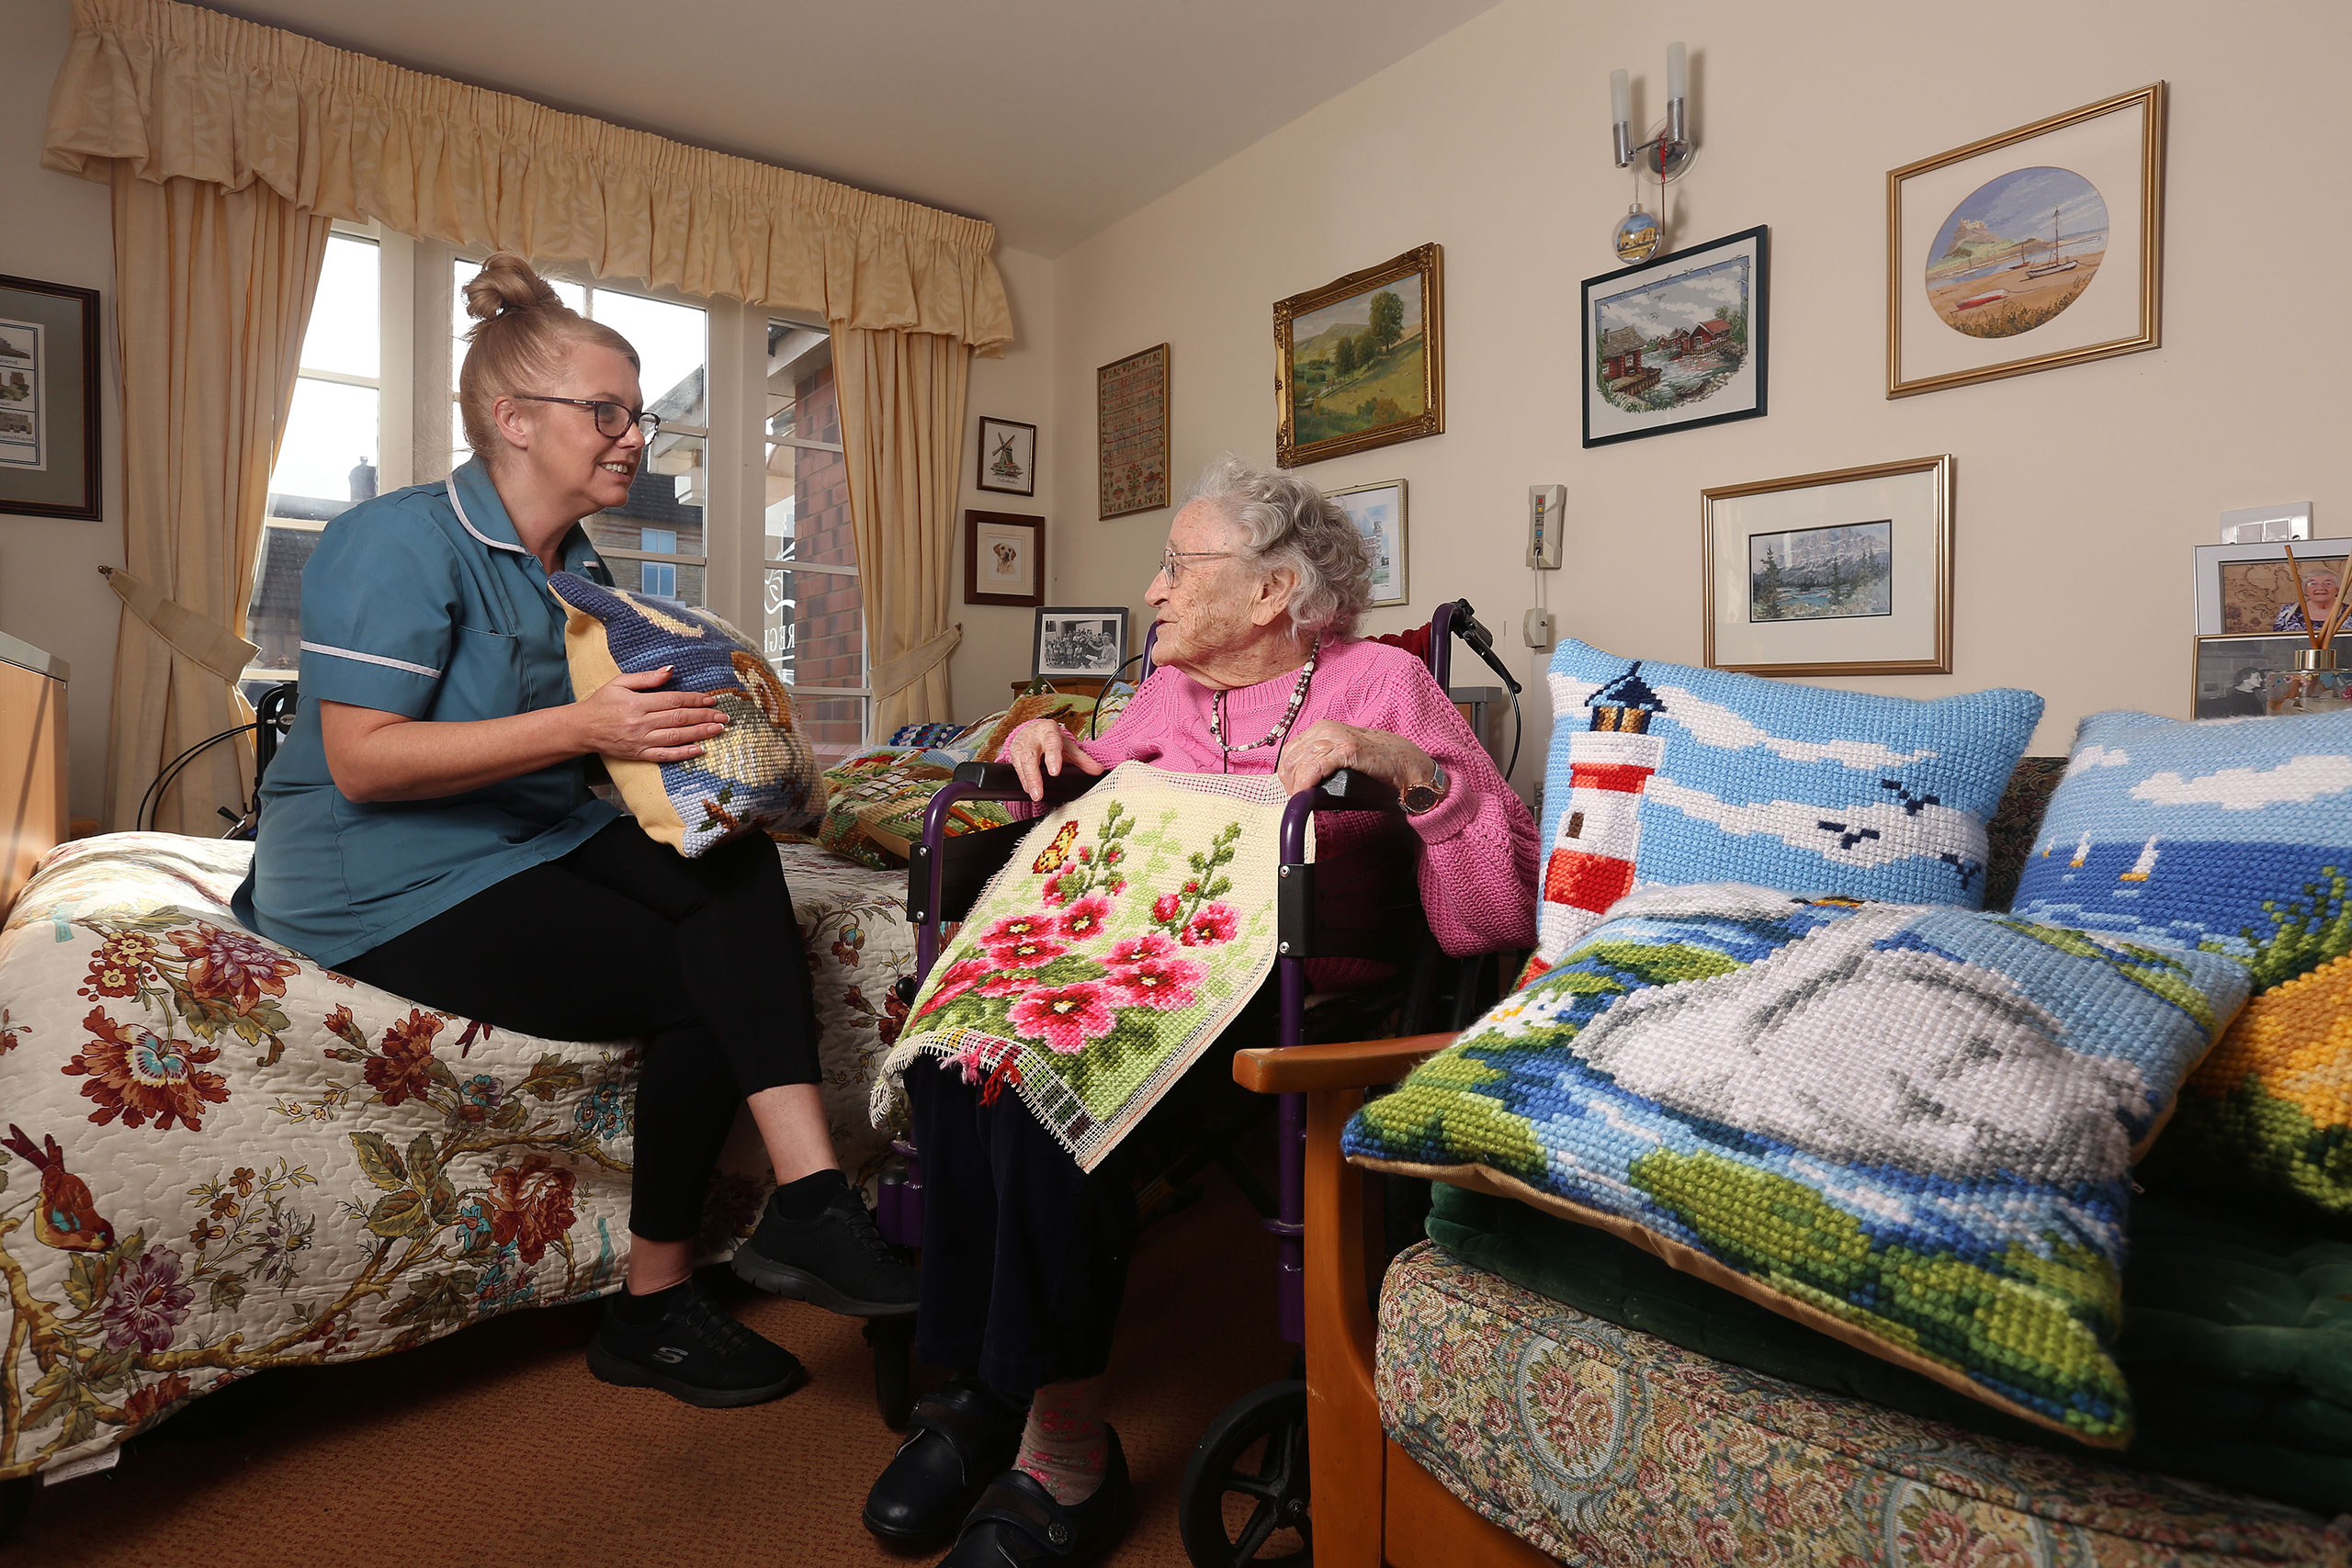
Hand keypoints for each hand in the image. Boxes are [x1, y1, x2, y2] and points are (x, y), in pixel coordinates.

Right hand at [572, 667, 727, 762]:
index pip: (673, 701)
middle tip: (723, 715)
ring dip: (700, 733)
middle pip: (679, 719)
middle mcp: (641, 723)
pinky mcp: (639, 755)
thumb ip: (647, 678)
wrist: (582, 728)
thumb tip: (670, 670)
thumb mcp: (620, 683)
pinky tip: (699, 750)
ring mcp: (641, 741)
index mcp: (637, 703)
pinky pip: (665, 755)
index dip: (694, 700)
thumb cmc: (602, 702)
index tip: (711, 699)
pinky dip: (683, 753)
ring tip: (718, 729)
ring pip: (676, 737)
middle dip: (704, 716)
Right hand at [1005, 720, 1105, 800]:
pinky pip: (1016, 767)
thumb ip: (1083, 759)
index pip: (1051, 743)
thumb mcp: (1068, 747)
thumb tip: (1099, 770)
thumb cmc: (1052, 740)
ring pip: (1021, 762)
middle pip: (1031, 756)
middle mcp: (1033, 737)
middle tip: (1038, 793)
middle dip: (1034, 776)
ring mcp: (1021, 744)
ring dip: (1027, 780)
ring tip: (1035, 795)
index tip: (1055, 772)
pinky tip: (1028, 789)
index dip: (1052, 757)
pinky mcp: (1013, 753)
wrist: (1033, 731)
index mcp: (1049, 731)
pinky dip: (1023, 779)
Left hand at [1277, 720, 1435, 796]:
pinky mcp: (1347, 749)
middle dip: (1290, 782)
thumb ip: (1322, 761)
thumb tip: (1300, 782)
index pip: (1289, 752)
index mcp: (1322, 729)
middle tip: (1299, 799)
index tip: (1293, 791)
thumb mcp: (1341, 756)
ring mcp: (1336, 737)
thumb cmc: (1377, 762)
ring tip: (1303, 800)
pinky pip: (1315, 767)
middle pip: (1290, 758)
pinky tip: (1307, 793)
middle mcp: (1325, 729)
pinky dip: (1306, 783)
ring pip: (1300, 763)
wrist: (1406, 763)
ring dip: (1297, 786)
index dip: (1287, 774)